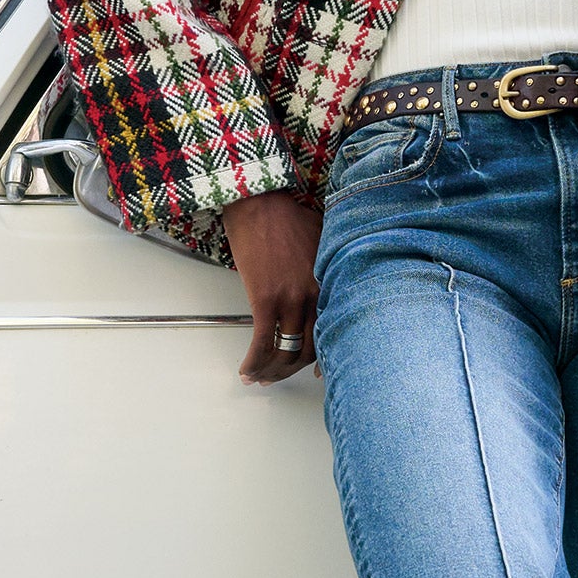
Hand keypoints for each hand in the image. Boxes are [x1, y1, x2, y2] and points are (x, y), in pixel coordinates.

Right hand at [223, 190, 321, 383]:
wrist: (259, 199)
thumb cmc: (286, 216)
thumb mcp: (321, 244)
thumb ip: (325, 274)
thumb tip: (322, 294)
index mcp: (329, 285)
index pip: (330, 333)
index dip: (320, 359)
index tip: (313, 371)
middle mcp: (314, 297)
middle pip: (308, 349)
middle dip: (292, 369)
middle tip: (279, 375)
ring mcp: (290, 299)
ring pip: (286, 351)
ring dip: (272, 371)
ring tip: (261, 377)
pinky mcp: (265, 299)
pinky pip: (262, 342)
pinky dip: (254, 362)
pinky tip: (247, 371)